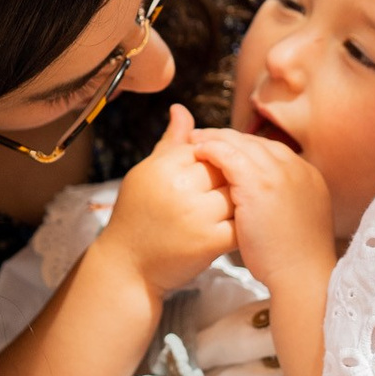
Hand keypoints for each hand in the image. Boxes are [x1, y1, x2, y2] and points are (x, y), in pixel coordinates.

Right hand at [92, 106, 235, 293]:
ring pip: (238, 194)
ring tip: (243, 206)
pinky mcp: (209, 242)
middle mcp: (178, 187)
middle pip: (225, 168)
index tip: (215, 173)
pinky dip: (247, 225)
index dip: (216, 158)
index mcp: (163, 166)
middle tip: (235, 188)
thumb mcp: (148, 174)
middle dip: (233, 178)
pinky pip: (241, 224)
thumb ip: (170, 143)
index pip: (206, 147)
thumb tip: (181, 108)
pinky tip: (245, 226)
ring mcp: (195, 215)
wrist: (127, 267)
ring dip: (244, 200)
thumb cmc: (137, 217)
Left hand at [191, 127, 336, 290]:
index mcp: (307, 177)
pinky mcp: (258, 183)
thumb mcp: (294, 223)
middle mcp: (296, 168)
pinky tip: (197, 151)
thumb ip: (282, 204)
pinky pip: (229, 155)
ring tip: (194, 139)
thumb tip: (266, 203)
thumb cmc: (294, 260)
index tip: (227, 149)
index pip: (272, 151)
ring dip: (216, 138)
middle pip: (257, 143)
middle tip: (204, 136)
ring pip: (241, 144)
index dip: (246, 148)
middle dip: (229, 138)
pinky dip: (212, 149)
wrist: (302, 276)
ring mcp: (278, 173)